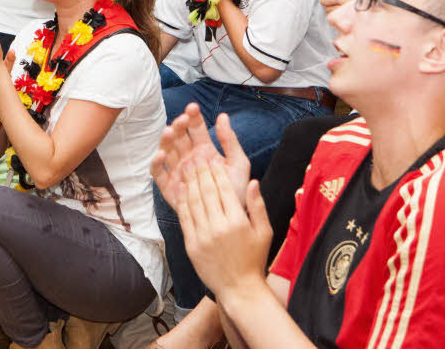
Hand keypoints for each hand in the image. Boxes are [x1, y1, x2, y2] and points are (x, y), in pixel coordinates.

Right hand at [151, 103, 249, 211]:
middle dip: (179, 126)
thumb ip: (230, 141)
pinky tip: (161, 155)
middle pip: (179, 137)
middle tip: (182, 120)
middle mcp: (188, 158)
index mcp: (204, 150)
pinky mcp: (168, 186)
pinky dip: (156, 163)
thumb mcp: (238, 164)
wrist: (231, 218)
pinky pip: (158, 173)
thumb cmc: (236, 192)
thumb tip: (222, 116)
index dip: (193, 117)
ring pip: (167, 151)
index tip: (193, 108)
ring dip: (167, 140)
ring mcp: (177, 171)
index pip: (195, 129)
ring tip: (170, 132)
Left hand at [178, 160, 272, 297]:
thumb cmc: (254, 259)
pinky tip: (180, 188)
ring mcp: (203, 236)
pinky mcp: (191, 245)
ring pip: (193, 202)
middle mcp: (219, 227)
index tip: (212, 158)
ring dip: (189, 182)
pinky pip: (184, 218)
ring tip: (186, 166)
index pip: (224, 190)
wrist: (239, 288)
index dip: (216, 172)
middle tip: (195, 156)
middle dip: (200, 171)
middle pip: (207, 192)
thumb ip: (257, 206)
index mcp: (238, 222)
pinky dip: (181, 201)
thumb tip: (252, 181)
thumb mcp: (264, 232)